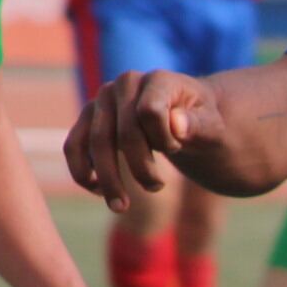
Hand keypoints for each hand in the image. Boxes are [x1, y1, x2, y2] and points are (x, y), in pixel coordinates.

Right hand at [68, 69, 216, 214]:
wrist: (188, 117)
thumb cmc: (202, 123)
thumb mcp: (212, 127)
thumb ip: (198, 125)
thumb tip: (176, 125)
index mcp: (158, 80)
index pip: (149, 113)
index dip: (164, 140)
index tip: (178, 148)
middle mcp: (125, 84)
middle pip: (122, 133)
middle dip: (139, 168)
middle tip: (157, 188)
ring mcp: (103, 100)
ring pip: (93, 143)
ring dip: (107, 179)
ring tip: (121, 206)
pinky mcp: (89, 118)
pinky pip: (74, 145)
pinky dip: (82, 171)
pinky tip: (98, 191)